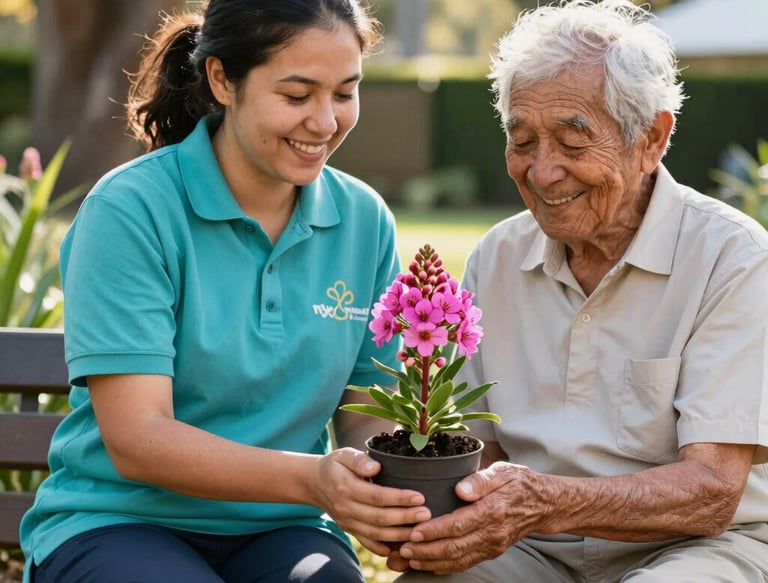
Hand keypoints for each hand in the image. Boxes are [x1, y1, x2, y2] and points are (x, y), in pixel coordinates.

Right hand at [314, 447, 431, 555]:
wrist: (314, 483)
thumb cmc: (335, 465)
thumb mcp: (344, 454)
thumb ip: (359, 459)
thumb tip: (376, 466)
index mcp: (346, 488)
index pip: (377, 496)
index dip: (399, 498)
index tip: (419, 497)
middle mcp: (346, 508)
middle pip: (379, 518)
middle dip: (405, 518)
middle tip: (427, 514)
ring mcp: (348, 522)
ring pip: (377, 534)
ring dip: (400, 535)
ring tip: (421, 530)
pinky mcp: (350, 530)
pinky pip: (369, 543)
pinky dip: (385, 548)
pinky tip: (402, 546)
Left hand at [389, 461, 548, 573]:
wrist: (543, 504)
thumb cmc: (518, 482)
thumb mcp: (503, 471)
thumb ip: (481, 479)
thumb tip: (460, 489)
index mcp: (493, 510)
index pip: (458, 525)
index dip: (434, 531)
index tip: (413, 532)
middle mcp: (493, 533)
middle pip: (454, 548)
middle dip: (425, 551)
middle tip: (401, 549)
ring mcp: (492, 545)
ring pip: (457, 560)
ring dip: (430, 562)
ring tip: (406, 560)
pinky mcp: (491, 551)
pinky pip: (465, 563)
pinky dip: (444, 566)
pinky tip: (426, 564)